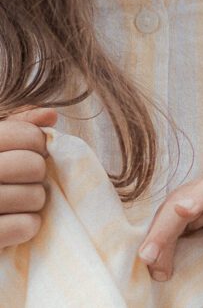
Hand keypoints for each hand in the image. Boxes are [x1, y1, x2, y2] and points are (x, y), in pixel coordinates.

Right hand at [0, 107, 56, 248]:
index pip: (28, 135)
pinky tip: (14, 225)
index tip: (30, 152)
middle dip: (36, 175)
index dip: (38, 144)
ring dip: (34, 202)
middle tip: (24, 181)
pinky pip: (26, 226)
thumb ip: (16, 126)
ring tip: (17, 204)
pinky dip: (28, 227)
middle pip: (32, 166)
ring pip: (35, 197)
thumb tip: (50, 116)